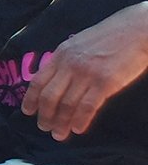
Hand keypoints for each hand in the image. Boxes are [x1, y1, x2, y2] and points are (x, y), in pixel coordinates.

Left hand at [22, 3, 147, 138]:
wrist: (138, 29)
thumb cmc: (111, 36)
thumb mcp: (79, 43)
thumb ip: (66, 60)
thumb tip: (54, 78)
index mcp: (61, 55)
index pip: (38, 81)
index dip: (30, 99)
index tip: (27, 112)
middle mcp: (70, 65)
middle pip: (49, 97)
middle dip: (45, 116)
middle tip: (44, 128)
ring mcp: (87, 74)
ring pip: (66, 105)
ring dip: (61, 123)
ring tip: (59, 134)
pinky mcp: (105, 83)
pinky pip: (87, 107)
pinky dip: (80, 120)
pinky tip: (77, 129)